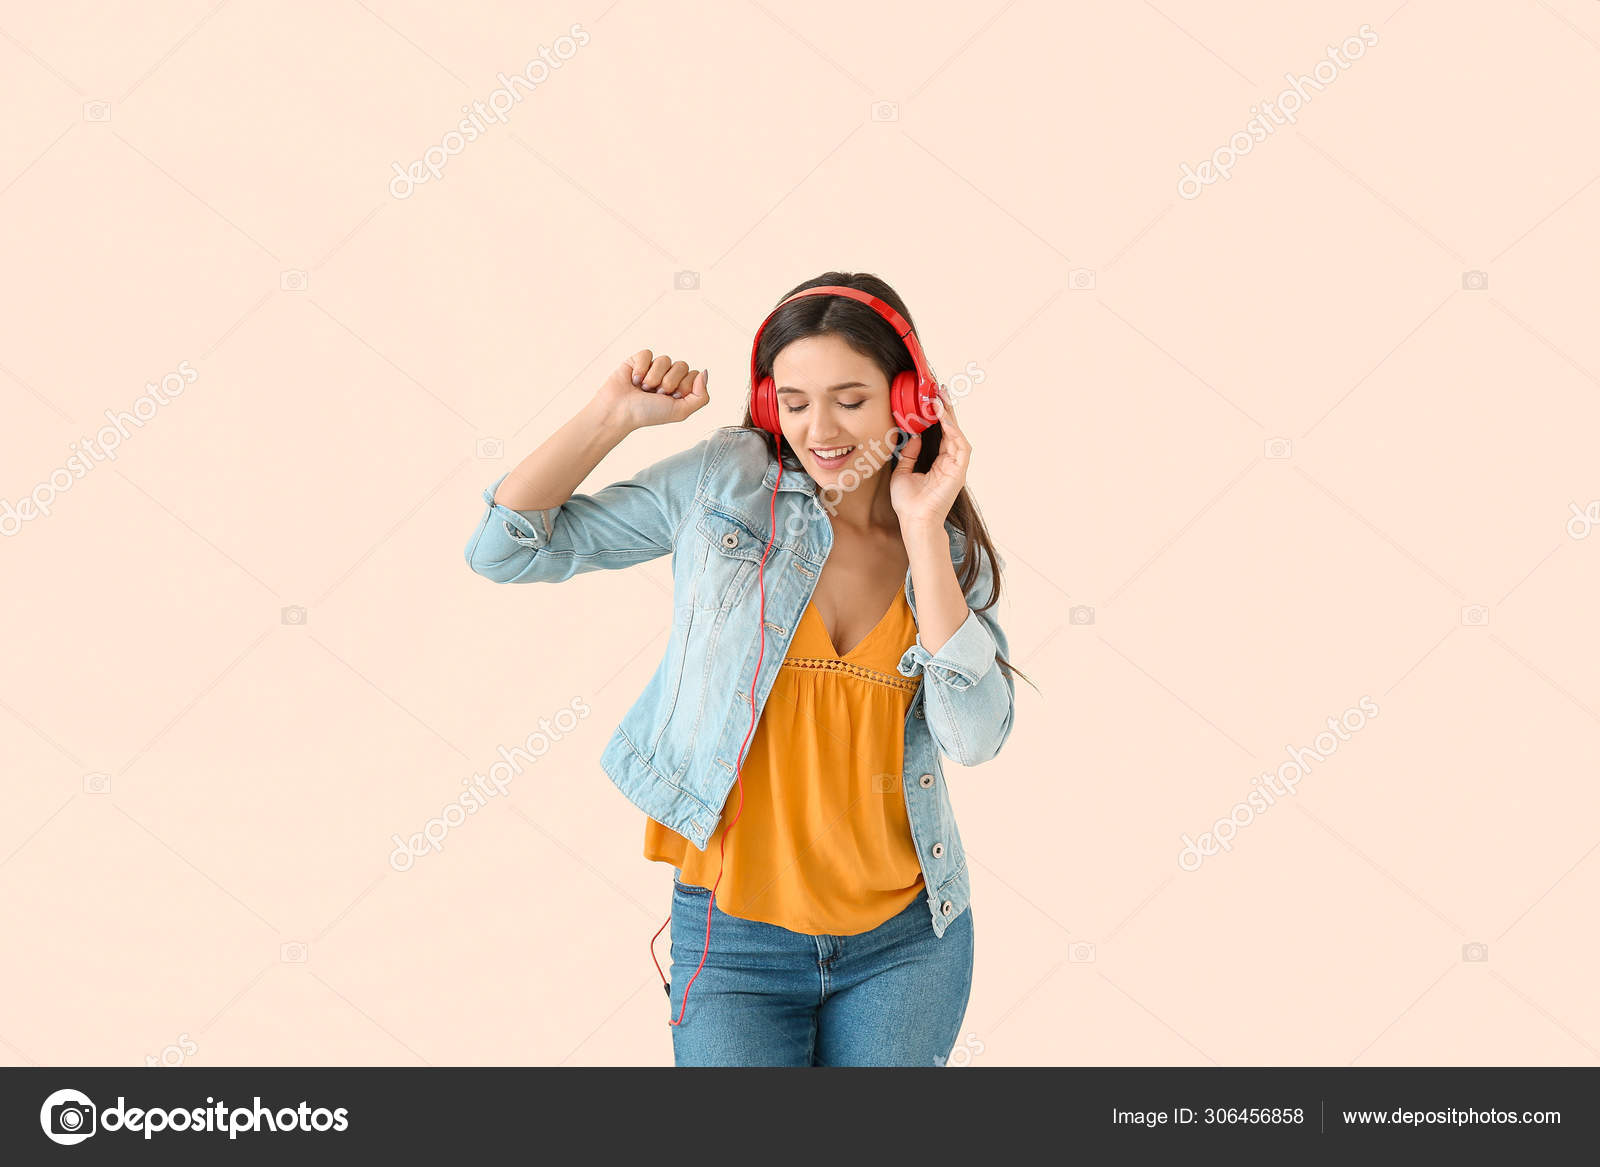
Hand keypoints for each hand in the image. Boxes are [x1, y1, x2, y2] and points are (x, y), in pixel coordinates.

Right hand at [592, 349, 708, 430]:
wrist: (619, 411)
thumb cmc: (648, 414)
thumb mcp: (681, 411)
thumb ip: (701, 396)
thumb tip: (704, 372)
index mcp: (680, 389)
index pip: (694, 375)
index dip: (684, 386)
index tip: (672, 398)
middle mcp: (668, 377)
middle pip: (682, 365)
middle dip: (669, 382)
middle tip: (656, 394)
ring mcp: (653, 368)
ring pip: (665, 359)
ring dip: (654, 377)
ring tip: (643, 389)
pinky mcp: (637, 360)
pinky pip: (648, 354)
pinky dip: (641, 368)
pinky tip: (633, 380)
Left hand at [889, 385, 968, 532]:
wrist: (913, 520)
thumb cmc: (908, 502)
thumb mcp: (902, 471)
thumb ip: (908, 454)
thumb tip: (914, 438)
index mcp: (939, 463)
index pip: (941, 434)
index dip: (937, 416)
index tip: (931, 399)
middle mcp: (950, 463)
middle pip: (951, 430)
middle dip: (946, 410)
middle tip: (939, 390)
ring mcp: (956, 467)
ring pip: (957, 434)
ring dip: (949, 416)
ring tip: (939, 399)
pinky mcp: (959, 471)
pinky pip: (960, 446)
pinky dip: (953, 431)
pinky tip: (944, 418)